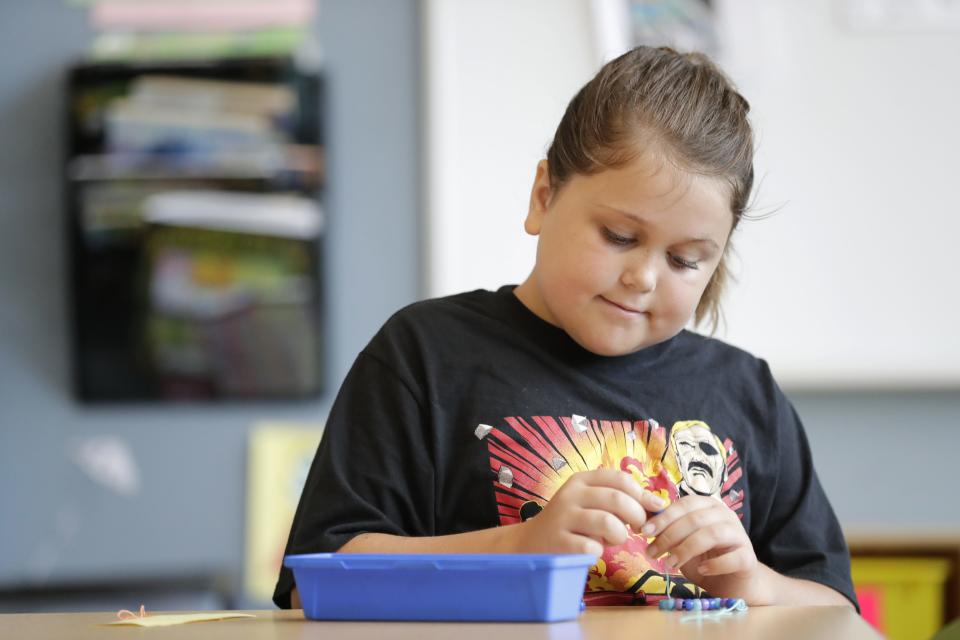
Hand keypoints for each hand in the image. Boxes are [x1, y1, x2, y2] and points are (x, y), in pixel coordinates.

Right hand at [509, 469, 665, 556]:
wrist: (531, 543)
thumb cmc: (571, 522)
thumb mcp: (590, 503)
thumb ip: (618, 500)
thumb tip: (658, 505)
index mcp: (581, 481)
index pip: (618, 478)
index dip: (642, 493)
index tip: (655, 508)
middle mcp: (571, 495)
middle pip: (617, 498)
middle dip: (637, 515)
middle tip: (639, 528)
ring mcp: (562, 518)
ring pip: (607, 522)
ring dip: (620, 535)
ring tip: (615, 539)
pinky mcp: (558, 542)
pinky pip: (592, 546)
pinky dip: (600, 551)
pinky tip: (594, 550)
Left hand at [642, 495, 761, 600]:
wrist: (732, 582)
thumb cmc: (703, 558)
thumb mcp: (680, 542)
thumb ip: (666, 529)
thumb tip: (641, 522)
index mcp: (708, 506)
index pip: (684, 504)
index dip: (663, 517)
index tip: (644, 532)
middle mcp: (725, 515)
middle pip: (696, 519)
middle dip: (670, 535)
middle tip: (652, 552)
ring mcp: (740, 535)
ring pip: (712, 534)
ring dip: (687, 549)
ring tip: (671, 563)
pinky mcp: (749, 557)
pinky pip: (733, 557)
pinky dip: (715, 564)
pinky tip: (702, 570)